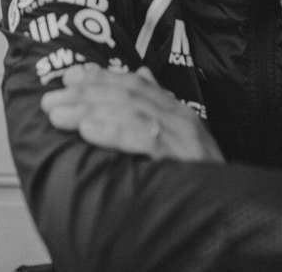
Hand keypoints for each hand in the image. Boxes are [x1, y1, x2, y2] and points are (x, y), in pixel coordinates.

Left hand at [41, 63, 223, 161]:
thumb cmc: (197, 176)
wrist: (230, 210)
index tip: (69, 76)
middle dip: (84, 94)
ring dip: (89, 110)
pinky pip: (143, 140)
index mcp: (177, 111)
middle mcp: (181, 119)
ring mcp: (183, 138)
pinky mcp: (181, 161)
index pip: (134, 83)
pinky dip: (113, 132)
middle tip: (51, 100)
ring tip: (60, 115)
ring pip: (130, 112)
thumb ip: (156, 105)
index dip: (100, 76)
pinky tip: (88, 131)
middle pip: (126, 95)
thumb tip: (141, 71)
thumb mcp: (178, 137)